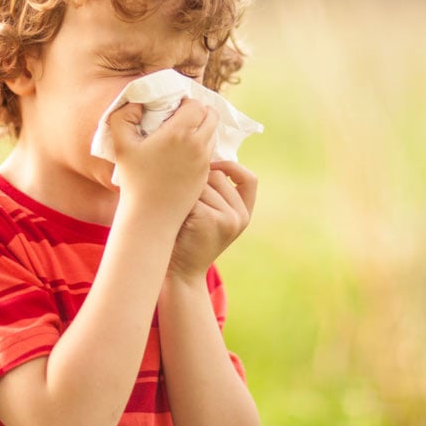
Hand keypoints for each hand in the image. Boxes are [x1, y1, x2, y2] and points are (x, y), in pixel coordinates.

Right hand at [109, 99, 217, 224]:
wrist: (151, 215)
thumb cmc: (134, 179)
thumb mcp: (120, 144)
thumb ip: (123, 116)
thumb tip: (138, 103)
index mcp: (180, 133)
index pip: (197, 104)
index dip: (186, 102)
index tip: (173, 107)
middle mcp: (197, 145)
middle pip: (212, 116)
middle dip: (200, 111)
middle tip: (182, 116)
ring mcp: (204, 161)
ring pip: (213, 133)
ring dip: (203, 128)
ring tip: (183, 133)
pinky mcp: (206, 175)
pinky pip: (210, 151)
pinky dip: (202, 145)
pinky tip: (184, 150)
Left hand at [168, 161, 257, 280]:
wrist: (179, 272)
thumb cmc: (187, 238)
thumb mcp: (210, 216)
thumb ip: (216, 193)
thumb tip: (204, 153)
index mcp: (244, 213)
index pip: (249, 179)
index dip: (231, 167)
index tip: (212, 166)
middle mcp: (241, 216)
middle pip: (218, 175)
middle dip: (197, 182)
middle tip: (183, 203)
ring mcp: (228, 218)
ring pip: (203, 183)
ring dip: (186, 192)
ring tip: (179, 213)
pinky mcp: (211, 219)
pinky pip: (192, 194)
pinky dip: (180, 202)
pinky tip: (176, 218)